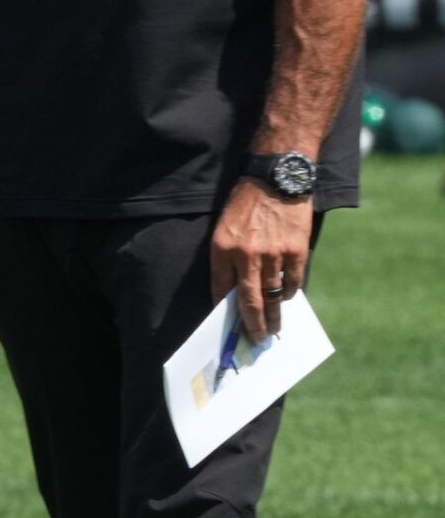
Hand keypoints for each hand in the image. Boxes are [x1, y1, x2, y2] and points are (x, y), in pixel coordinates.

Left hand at [209, 178, 311, 341]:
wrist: (275, 179)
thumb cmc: (246, 203)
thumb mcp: (225, 227)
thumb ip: (228, 257)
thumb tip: (234, 289)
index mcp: (222, 248)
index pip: (220, 289)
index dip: (225, 309)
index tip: (229, 326)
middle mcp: (246, 254)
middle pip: (249, 301)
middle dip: (253, 324)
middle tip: (256, 338)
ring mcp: (273, 255)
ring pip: (273, 296)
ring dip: (274, 315)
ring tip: (275, 326)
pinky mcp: (296, 252)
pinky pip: (292, 282)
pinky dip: (289, 292)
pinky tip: (286, 297)